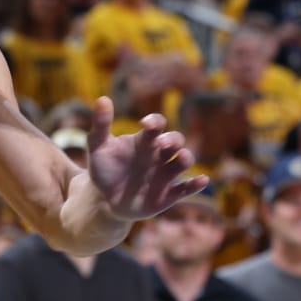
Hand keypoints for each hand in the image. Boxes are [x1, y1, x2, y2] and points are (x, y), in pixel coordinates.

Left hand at [82, 98, 207, 221]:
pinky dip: (196, 184)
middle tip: (161, 143)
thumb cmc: (104, 169)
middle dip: (172, 139)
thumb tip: (102, 99)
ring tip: (181, 157)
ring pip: (185, 161)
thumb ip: (101, 124)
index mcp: (145, 140)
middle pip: (176, 140)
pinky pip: (187, 188)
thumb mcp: (98, 147)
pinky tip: (202, 180)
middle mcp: (159, 154)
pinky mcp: (169, 195)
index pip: (157, 124)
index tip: (146, 124)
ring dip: (186, 157)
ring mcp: (165, 174)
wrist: (104, 201)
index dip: (155, 122)